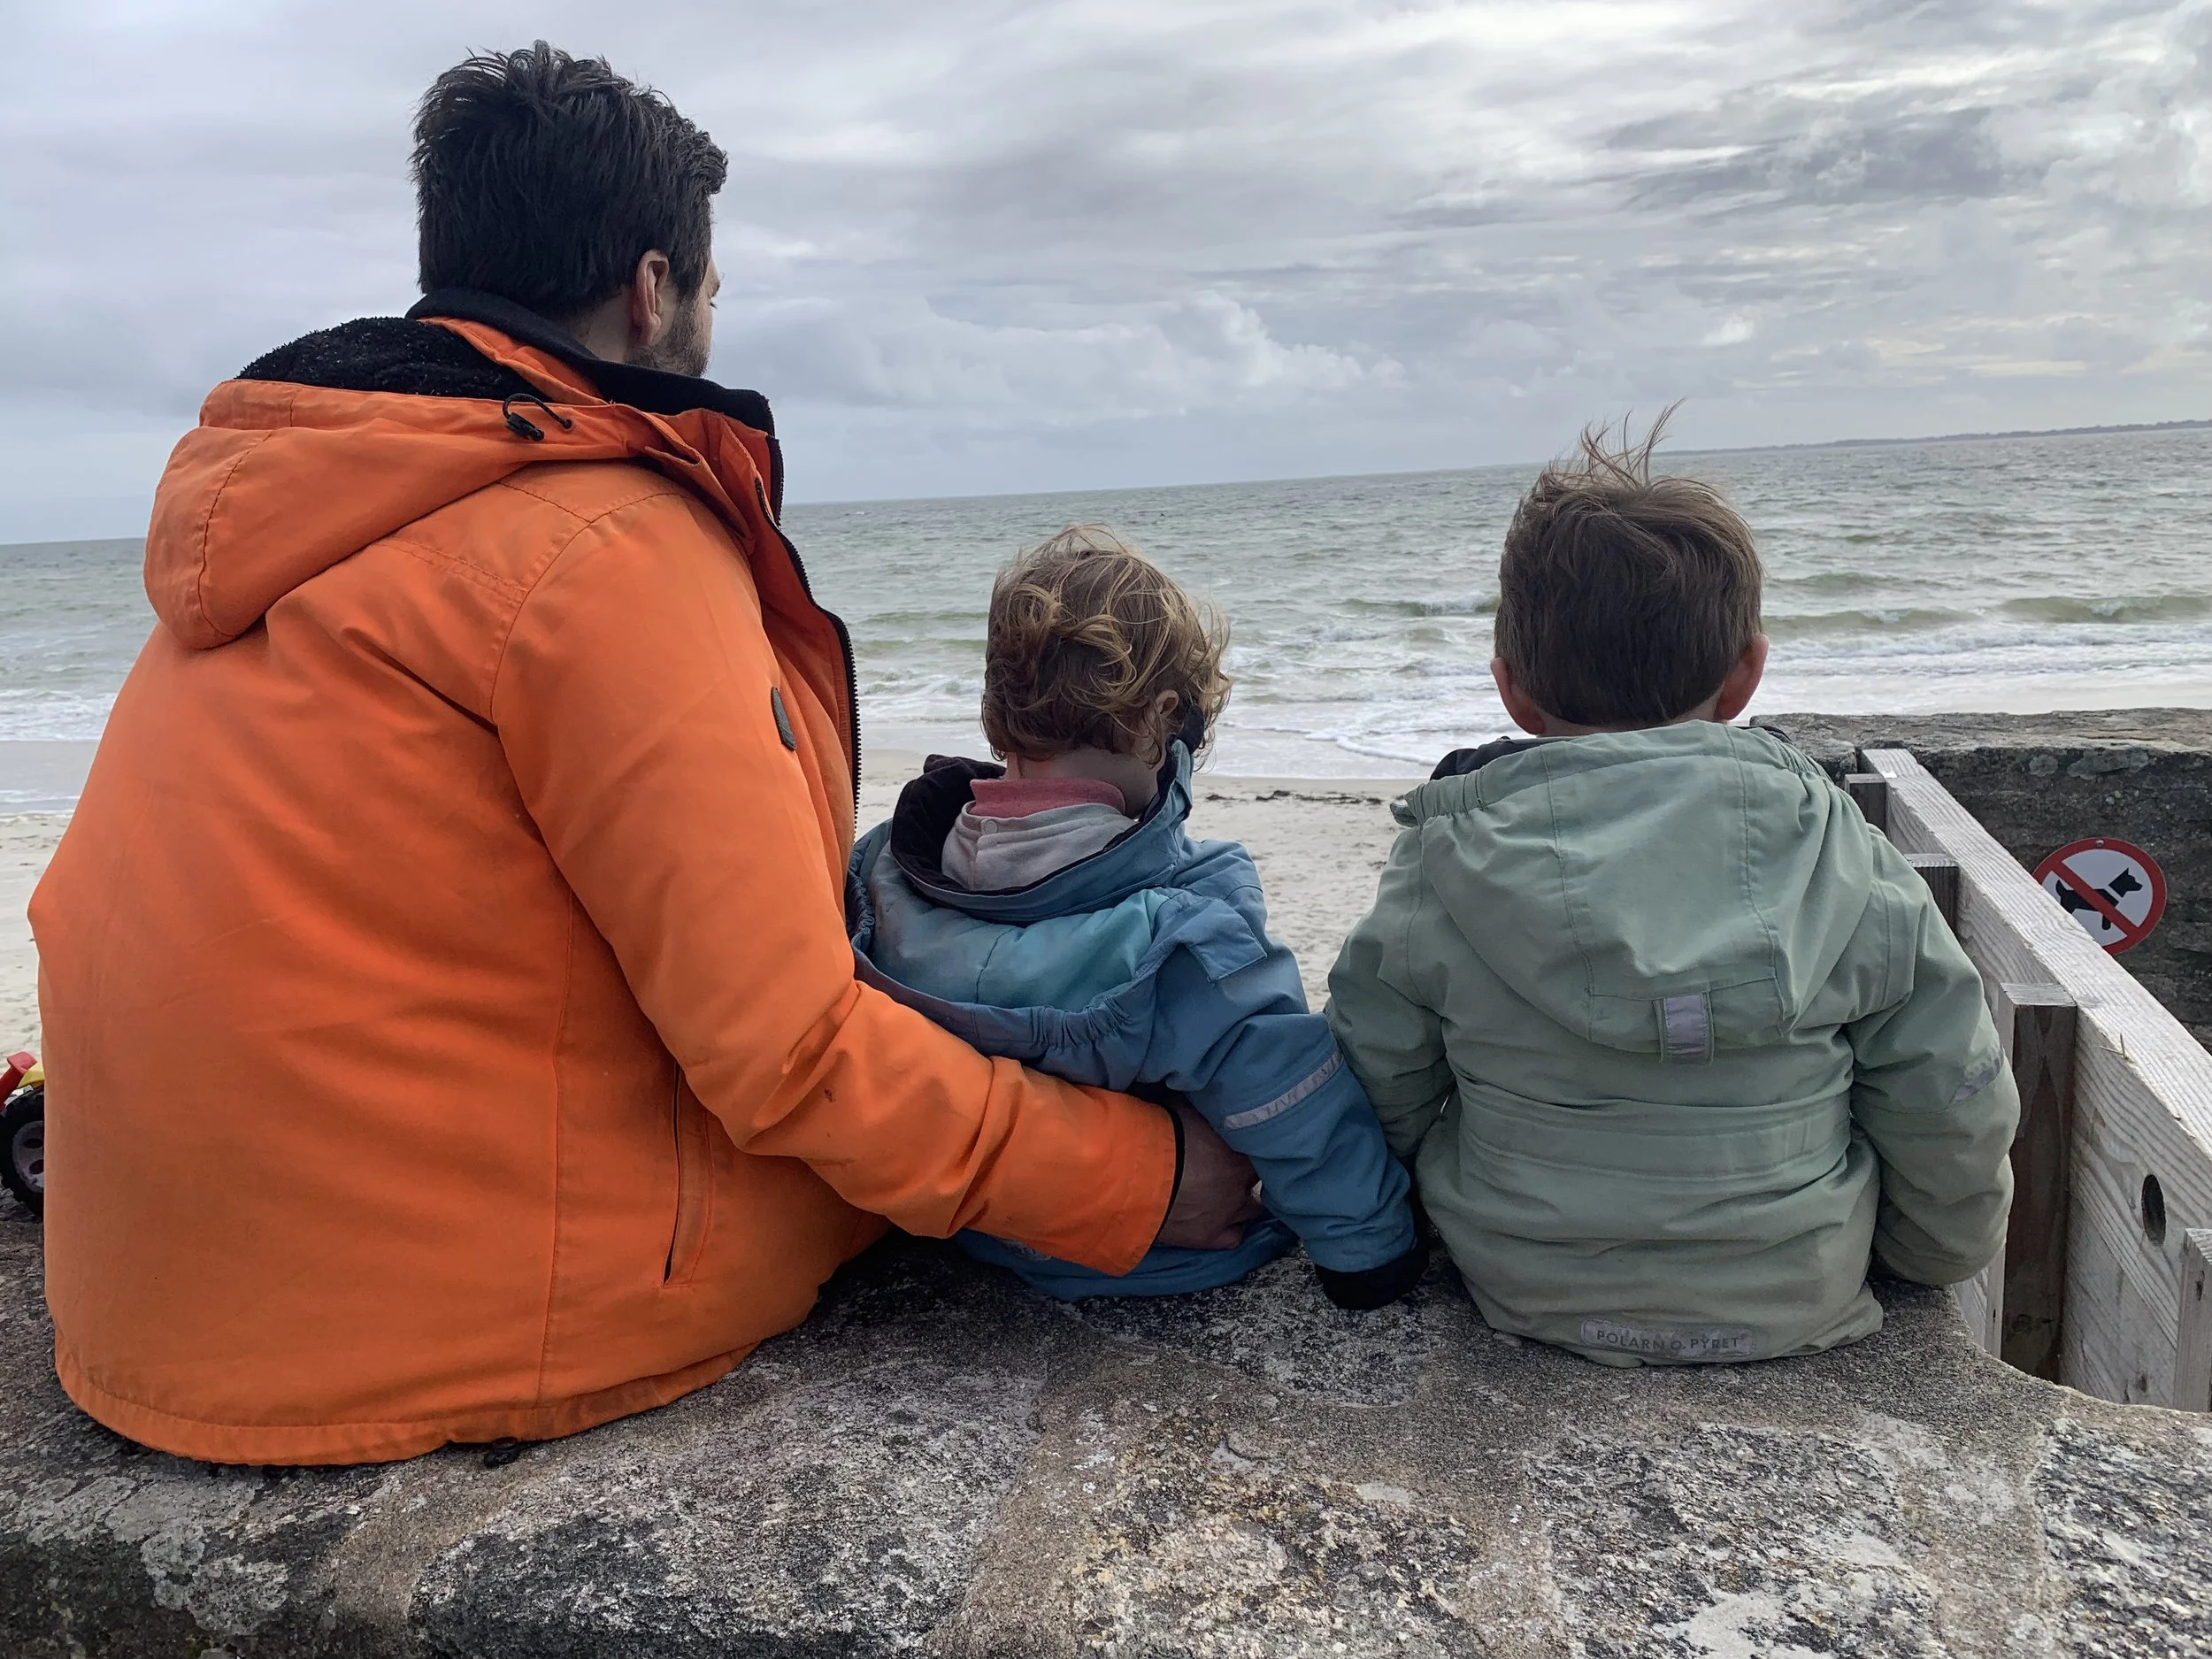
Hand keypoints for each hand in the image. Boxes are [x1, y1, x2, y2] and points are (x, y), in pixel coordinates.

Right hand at [1154, 1103, 1262, 1249]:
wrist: (1134, 1179)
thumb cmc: (1157, 1137)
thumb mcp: (1183, 1108)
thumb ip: (1200, 1106)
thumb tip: (1202, 1091)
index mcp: (1239, 1150)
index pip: (1259, 1146)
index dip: (1248, 1142)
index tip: (1237, 1139)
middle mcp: (1241, 1183)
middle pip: (1257, 1177)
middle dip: (1245, 1171)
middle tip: (1229, 1163)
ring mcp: (1228, 1213)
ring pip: (1253, 1208)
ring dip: (1243, 1199)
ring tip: (1228, 1192)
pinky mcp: (1210, 1237)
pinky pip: (1235, 1237)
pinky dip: (1232, 1229)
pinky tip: (1224, 1220)